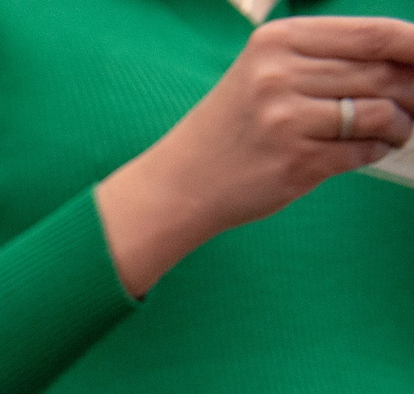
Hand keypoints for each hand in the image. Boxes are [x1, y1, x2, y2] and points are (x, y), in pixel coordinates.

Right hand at [98, 15, 413, 296]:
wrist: (179, 184)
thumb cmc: (232, 129)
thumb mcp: (267, 74)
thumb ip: (329, 61)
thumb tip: (408, 61)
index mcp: (278, 42)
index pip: (373, 34)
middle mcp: (279, 75)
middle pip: (381, 73)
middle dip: (413, 90)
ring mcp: (285, 120)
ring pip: (379, 112)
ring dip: (401, 124)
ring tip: (397, 131)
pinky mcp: (294, 161)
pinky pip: (362, 151)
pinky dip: (377, 151)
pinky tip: (369, 151)